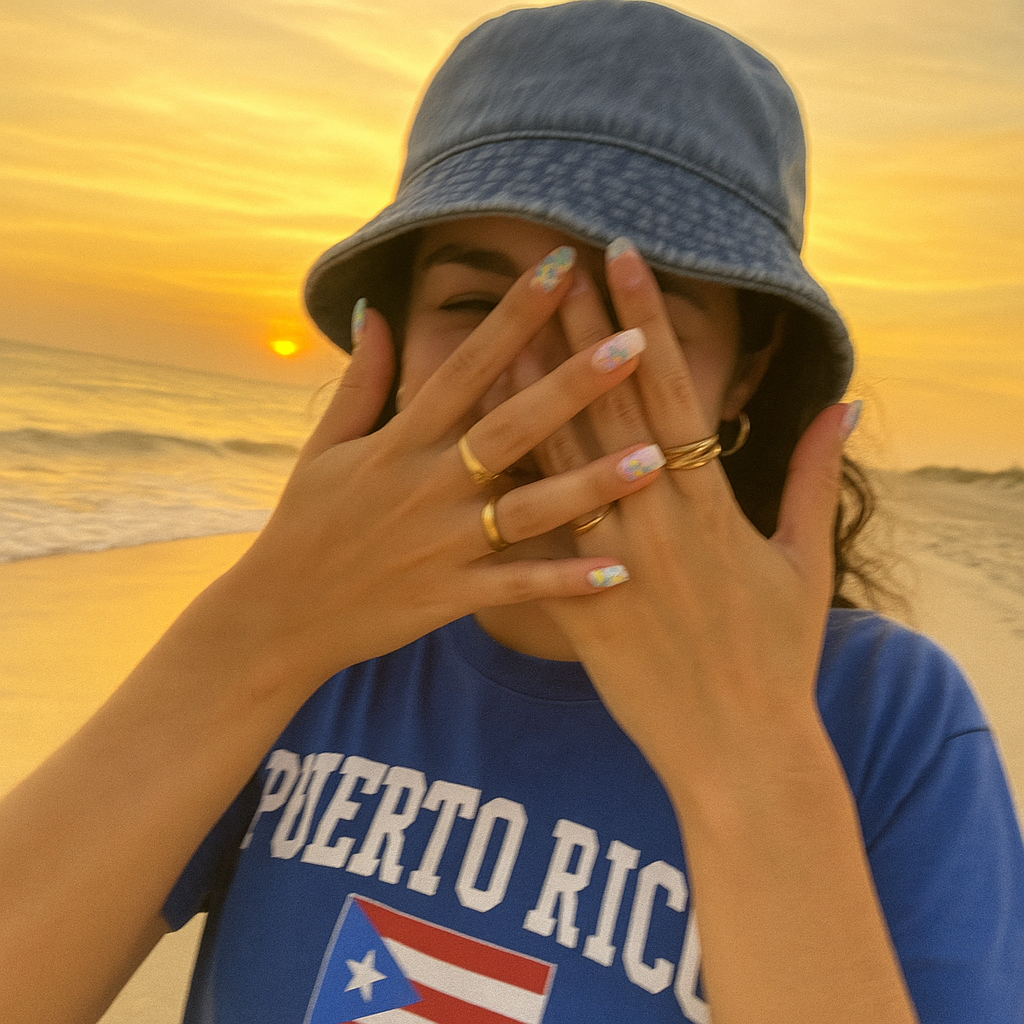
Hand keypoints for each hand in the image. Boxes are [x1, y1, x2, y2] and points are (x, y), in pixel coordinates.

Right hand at [222, 247, 660, 687]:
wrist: (279, 616)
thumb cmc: (304, 523)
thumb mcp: (325, 446)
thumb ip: (361, 379)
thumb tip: (374, 308)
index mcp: (400, 442)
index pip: (466, 365)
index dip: (515, 315)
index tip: (563, 267)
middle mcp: (427, 486)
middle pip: (511, 427)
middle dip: (573, 385)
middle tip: (635, 345)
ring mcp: (443, 544)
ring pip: (528, 510)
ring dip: (591, 484)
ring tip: (653, 457)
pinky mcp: (451, 596)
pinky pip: (518, 589)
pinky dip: (567, 582)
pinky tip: (620, 571)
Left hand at [537, 243, 855, 791]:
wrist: (735, 748)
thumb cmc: (777, 657)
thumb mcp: (807, 564)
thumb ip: (816, 479)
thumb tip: (843, 404)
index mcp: (711, 508)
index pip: (672, 392)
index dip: (647, 321)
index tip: (624, 259)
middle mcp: (655, 524)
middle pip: (608, 412)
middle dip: (580, 332)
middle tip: (550, 266)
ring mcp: (610, 565)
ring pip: (560, 465)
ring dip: (530, 394)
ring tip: (502, 334)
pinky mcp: (577, 608)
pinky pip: (532, 540)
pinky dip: (505, 489)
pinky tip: (474, 449)